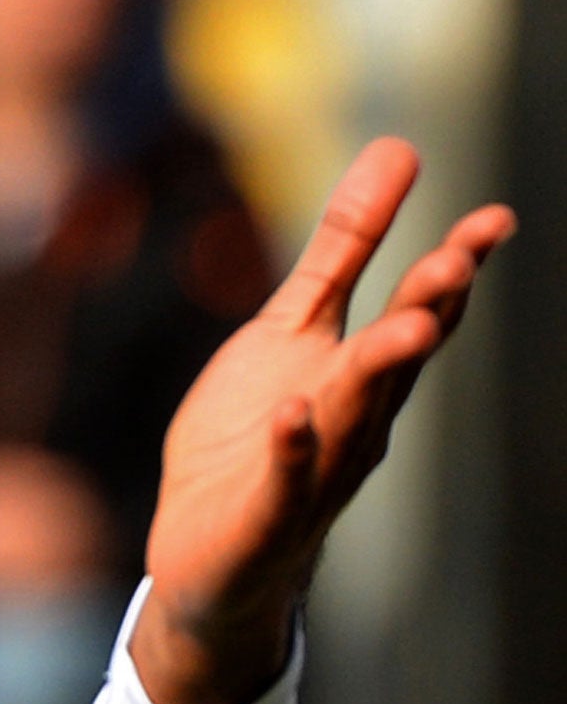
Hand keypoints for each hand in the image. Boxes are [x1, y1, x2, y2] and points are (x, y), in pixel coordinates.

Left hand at [131, 137, 513, 703]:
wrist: (208, 555)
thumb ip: (342, 250)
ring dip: (379, 374)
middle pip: (398, 362)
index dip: (455, 270)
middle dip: (428, 313)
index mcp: (365, 375)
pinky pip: (283, 479)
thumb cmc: (256, 433)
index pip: (420, 316)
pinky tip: (291, 413)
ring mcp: (315, 471)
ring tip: (406, 328)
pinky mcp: (264, 513)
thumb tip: (398, 148)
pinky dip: (290, 446)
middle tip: (456, 263)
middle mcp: (356, 423)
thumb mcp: (293, 328)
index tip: (495, 219)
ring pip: (354, 418)